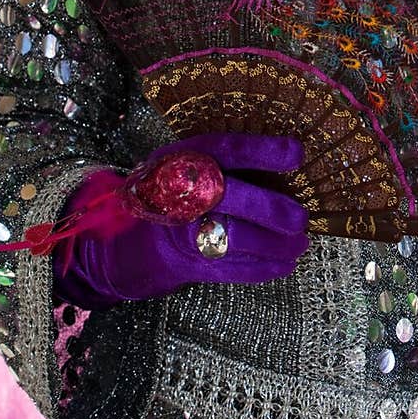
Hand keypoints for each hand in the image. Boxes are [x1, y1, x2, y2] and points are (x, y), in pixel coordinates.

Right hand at [54, 131, 308, 308]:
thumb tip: (287, 162)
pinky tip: (285, 264)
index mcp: (181, 158)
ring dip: (275, 245)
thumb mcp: (183, 164)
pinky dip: (263, 269)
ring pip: (235, 238)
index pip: (226, 150)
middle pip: (230, 197)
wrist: (115, 239)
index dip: (263, 151)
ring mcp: (180, 232)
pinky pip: (231, 269)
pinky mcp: (186, 265)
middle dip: (271, 209)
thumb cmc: (165, 194)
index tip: (297, 153)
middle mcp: (178, 192)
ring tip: (300, 244)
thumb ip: (222, 163)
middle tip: (302, 218)